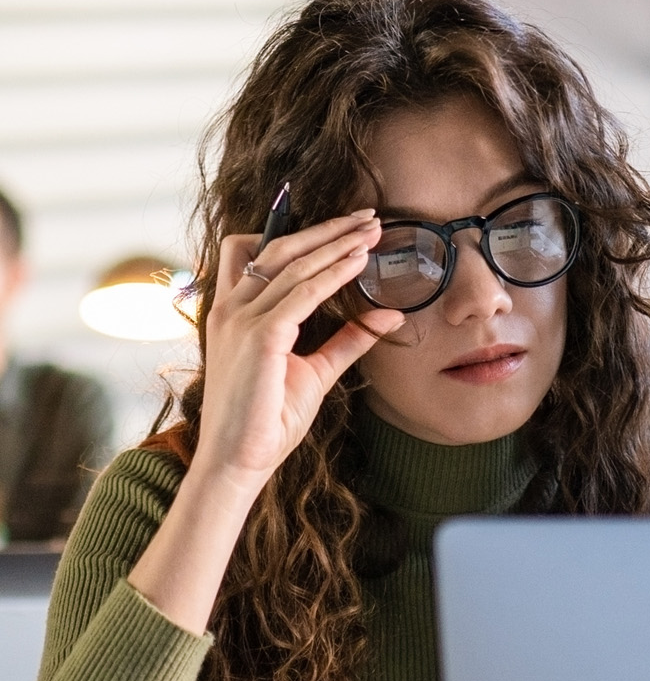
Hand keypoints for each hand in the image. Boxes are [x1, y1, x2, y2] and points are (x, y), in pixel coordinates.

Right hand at [127, 211, 403, 638]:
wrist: (237, 462)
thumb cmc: (266, 421)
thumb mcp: (314, 372)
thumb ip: (346, 341)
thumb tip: (388, 317)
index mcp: (233, 313)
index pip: (264, 254)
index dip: (306, 235)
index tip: (349, 226)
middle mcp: (230, 309)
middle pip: (279, 248)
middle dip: (327, 229)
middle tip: (369, 218)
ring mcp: (240, 320)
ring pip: (293, 264)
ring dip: (336, 244)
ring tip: (373, 232)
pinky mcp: (258, 337)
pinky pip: (302, 293)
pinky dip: (332, 273)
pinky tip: (359, 263)